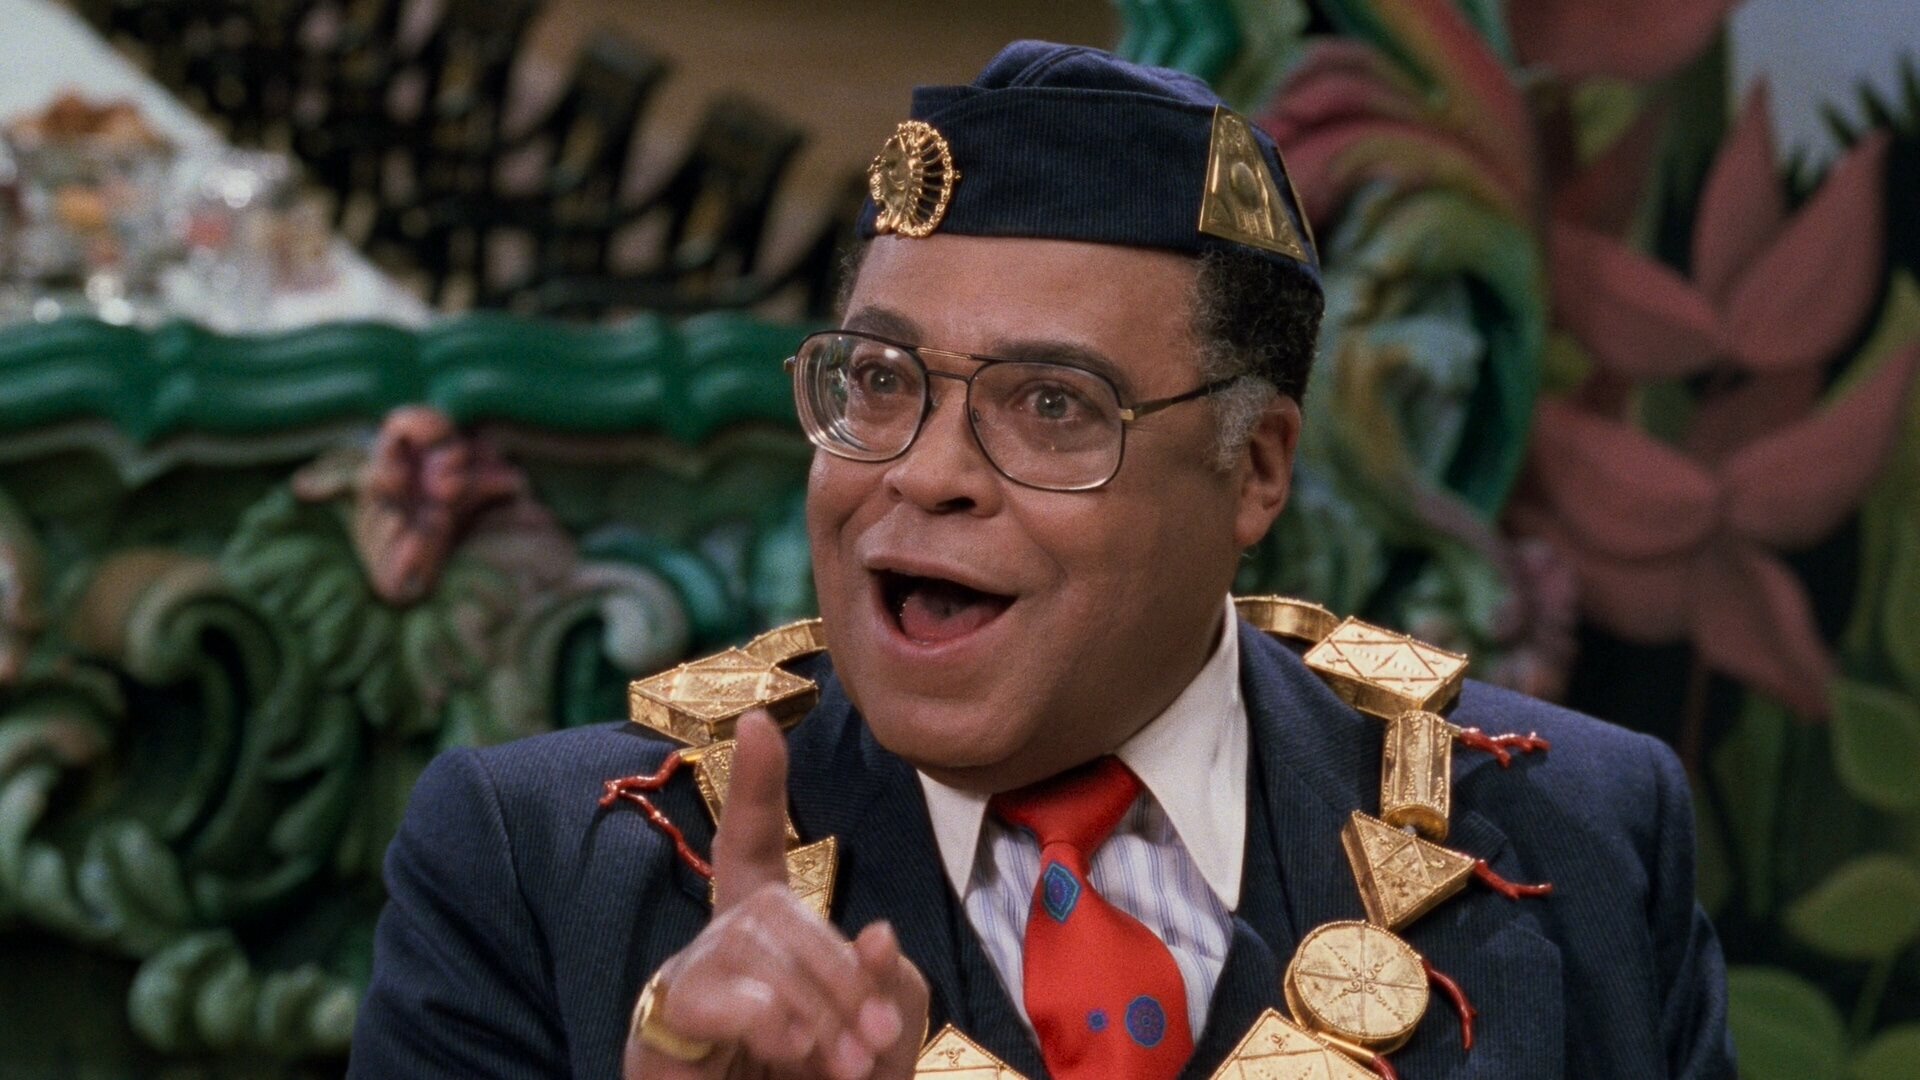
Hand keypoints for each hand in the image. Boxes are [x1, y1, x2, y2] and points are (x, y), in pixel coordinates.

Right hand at [624, 711, 929, 1079]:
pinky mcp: (659, 1025)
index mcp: (773, 931)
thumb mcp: (883, 1034)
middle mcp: (724, 942)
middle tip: (874, 1039)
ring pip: (750, 943)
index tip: (761, 720)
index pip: (753, 843)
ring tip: (840, 1062)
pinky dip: (761, 1015)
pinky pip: (706, 991)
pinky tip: (787, 1046)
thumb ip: (889, 984)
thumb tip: (878, 935)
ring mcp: (688, 980)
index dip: (756, 784)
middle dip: (836, 968)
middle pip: (776, 907)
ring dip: (811, 1003)